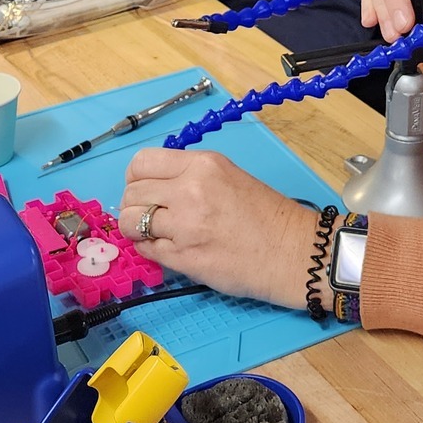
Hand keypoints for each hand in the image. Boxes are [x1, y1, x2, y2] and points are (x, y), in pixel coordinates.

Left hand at [119, 149, 320, 307]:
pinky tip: (167, 248)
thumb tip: (150, 187)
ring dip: (136, 229)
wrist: (293, 252)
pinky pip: (145, 249)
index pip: (141, 163)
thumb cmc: (266, 215)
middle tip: (148, 214)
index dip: (135, 178)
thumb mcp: (227, 176)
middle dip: (133, 205)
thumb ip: (188, 176)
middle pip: (131, 192)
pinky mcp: (184, 258)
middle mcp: (190, 190)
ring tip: (155, 233)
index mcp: (202, 165)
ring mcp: (185, 226)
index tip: (143, 189)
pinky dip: (149, 249)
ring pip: (129, 222)